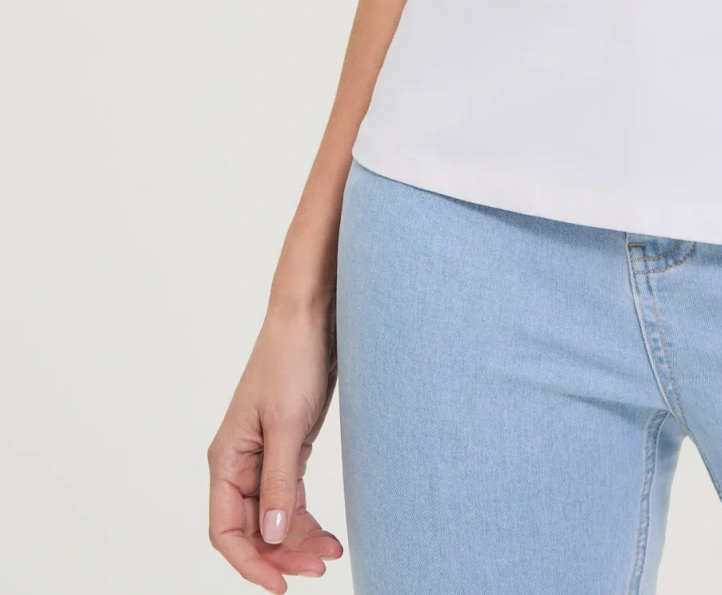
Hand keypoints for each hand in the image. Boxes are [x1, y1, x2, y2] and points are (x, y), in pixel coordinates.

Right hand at [208, 304, 344, 590]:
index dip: (250, 563)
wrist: (311, 317)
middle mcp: (239, 463)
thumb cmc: (291, 360)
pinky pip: (290, 496)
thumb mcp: (288, 425)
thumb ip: (279, 482)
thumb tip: (270, 535)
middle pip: (251, 529)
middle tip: (319, 569)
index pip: (226, 531)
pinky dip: (306, 518)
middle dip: (281, 554)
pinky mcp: (287, 447)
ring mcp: (263, 457)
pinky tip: (327, 534)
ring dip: (298, 540)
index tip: (281, 585)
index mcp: (226, 459)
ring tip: (331, 555)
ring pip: (273, 516)